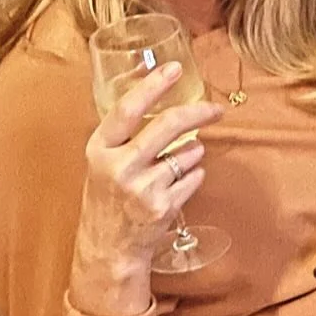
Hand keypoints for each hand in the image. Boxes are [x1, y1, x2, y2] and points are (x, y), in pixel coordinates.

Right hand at [76, 62, 223, 272]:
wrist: (109, 246)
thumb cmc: (109, 197)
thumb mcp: (103, 161)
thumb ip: (125, 134)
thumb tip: (160, 96)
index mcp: (99, 149)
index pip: (128, 108)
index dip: (154, 86)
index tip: (175, 68)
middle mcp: (119, 166)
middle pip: (168, 126)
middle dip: (198, 113)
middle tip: (216, 109)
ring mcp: (143, 188)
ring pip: (187, 154)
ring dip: (193, 152)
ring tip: (179, 163)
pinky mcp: (164, 207)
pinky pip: (194, 178)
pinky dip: (195, 175)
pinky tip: (179, 183)